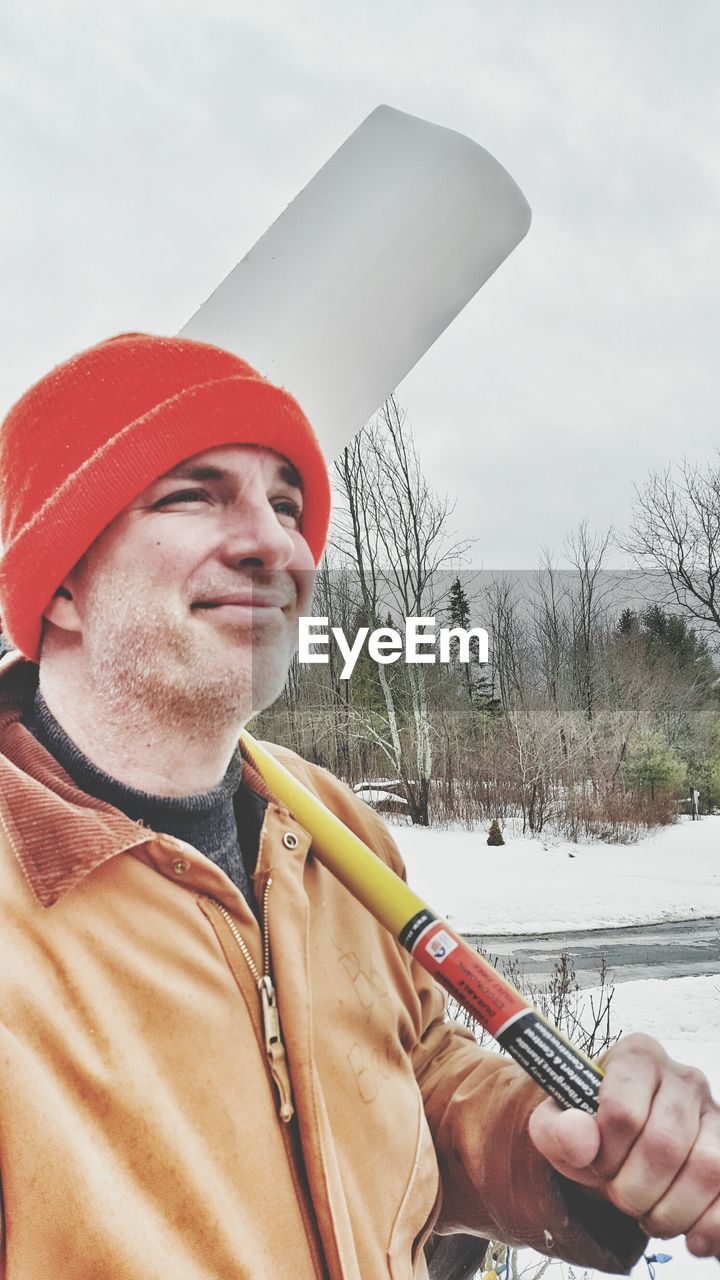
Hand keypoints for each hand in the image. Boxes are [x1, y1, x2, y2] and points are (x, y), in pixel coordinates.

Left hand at [528, 1032, 719, 1257]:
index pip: (623, 1111)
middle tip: (618, 1195)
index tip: (595, 1162)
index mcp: (638, 1057)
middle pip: (665, 1144)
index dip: (604, 1153)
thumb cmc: (590, 1132)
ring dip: (670, 1211)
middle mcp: (684, 1078)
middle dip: (633, 1189)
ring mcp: (716, 1114)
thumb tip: (578, 1138)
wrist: (620, 1152)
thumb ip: (557, 1129)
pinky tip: (688, 1236)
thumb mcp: (556, 1127)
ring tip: (649, 1212)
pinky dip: (710, 1226)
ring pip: (708, 1169)